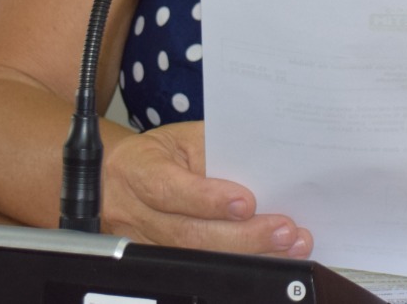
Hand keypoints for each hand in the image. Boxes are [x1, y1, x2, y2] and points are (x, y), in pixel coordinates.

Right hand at [101, 120, 313, 257]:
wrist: (117, 176)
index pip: (170, 189)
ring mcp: (143, 244)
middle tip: (284, 231)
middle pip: (188, 235)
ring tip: (288, 247)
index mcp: (138, 170)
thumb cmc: (160, 152)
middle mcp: (135, 212)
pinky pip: (199, 269)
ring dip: (248, 255)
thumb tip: (262, 163)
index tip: (246, 202)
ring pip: (196, 258)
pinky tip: (270, 258)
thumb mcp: (182, 137)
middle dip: (242, 236)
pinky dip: (238, 265)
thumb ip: (215, 149)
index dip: (207, 199)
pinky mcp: (158, 263)